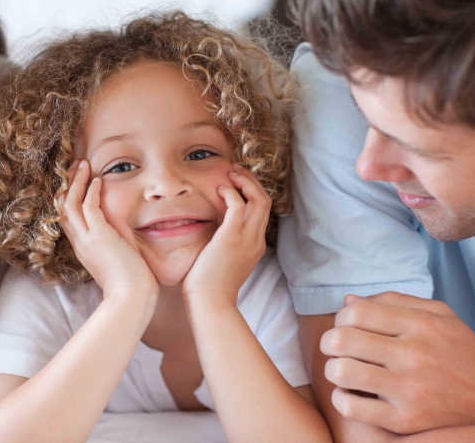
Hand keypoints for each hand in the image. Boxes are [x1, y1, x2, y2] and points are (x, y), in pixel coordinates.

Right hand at [60, 160, 157, 299]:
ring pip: (71, 203)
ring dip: (76, 182)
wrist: (131, 297)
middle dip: (68, 184)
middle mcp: (80, 242)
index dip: (69, 196)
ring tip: (82, 164)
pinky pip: (89, 208)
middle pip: (63, 207)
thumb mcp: (117, 257)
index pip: (67, 217)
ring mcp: (87, 240)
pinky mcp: (100, 237)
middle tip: (74, 166)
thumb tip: (123, 229)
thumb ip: (114, 241)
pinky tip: (97, 180)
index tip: (76, 180)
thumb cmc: (130, 282)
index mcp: (83, 247)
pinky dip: (90, 192)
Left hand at [182, 163, 271, 303]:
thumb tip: (212, 231)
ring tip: (230, 173)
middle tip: (235, 171)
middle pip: (265, 201)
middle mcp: (256, 240)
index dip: (252, 192)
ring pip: (258, 199)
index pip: (262, 211)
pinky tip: (219, 190)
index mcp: (255, 245)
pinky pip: (238, 205)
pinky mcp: (232, 237)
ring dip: (245, 182)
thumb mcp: (223, 261)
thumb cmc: (209, 286)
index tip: (237, 182)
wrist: (210, 303)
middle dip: (251, 181)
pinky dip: (230, 193)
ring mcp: (247, 238)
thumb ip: (224, 243)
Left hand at [321, 291, 474, 433]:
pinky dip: (342, 400)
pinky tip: (353, 395)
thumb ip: (393, 301)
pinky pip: (351, 407)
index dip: (340, 319)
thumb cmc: (461, 354)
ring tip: (344, 372)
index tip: (345, 328)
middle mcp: (414, 355)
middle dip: (329, 343)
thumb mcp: (439, 315)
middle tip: (336, 349)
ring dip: (333, 370)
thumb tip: (348, 301)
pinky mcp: (406, 420)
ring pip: (341, 372)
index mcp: (419, 324)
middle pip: (341, 340)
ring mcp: (409, 389)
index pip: (355, 313)